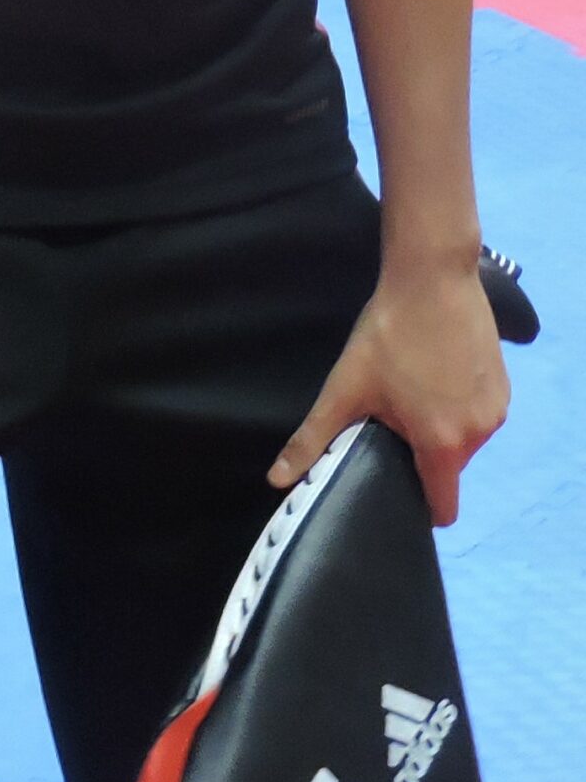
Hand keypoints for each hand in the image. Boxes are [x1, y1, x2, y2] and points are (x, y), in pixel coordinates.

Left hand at [268, 258, 509, 524]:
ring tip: (414, 389)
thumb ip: (313, 438)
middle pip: (448, 468)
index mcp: (443, 445)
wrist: (432, 275)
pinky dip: (461, 404)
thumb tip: (276, 480)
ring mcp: (497, 408)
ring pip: (465, 439)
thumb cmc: (388, 333)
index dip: (418, 503)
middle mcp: (479, 434)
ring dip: (443, 425)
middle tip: (394, 417)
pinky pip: (480, 413)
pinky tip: (438, 372)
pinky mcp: (505, 385)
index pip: (443, 507)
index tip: (394, 481)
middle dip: (423, 451)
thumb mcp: (345, 386)